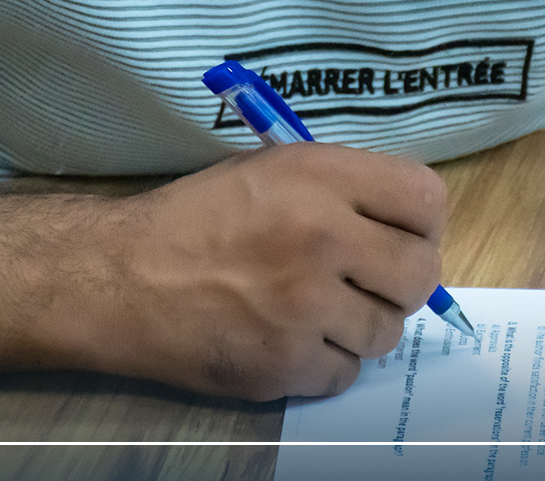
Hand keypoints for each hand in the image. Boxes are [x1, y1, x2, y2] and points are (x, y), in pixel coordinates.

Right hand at [91, 143, 446, 400]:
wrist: (119, 278)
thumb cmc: (197, 216)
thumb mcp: (271, 171)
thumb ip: (342, 190)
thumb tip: (404, 228)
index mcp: (321, 176)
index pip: (426, 198)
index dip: (421, 222)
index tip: (400, 235)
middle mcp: (323, 237)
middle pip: (420, 274)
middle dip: (401, 281)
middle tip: (368, 281)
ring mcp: (306, 307)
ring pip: (387, 332)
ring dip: (360, 326)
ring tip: (315, 310)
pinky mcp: (284, 365)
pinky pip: (344, 373)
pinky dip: (324, 363)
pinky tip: (289, 340)